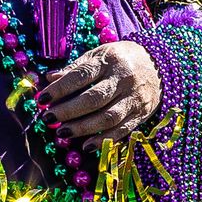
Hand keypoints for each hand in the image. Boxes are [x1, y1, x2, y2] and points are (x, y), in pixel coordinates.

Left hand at [38, 41, 161, 151]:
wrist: (158, 63)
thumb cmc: (120, 58)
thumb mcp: (98, 55)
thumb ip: (75, 68)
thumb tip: (50, 78)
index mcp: (109, 60)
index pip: (81, 75)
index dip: (60, 88)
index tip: (42, 98)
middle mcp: (123, 78)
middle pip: (93, 99)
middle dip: (68, 111)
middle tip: (48, 118)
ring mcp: (134, 97)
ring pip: (107, 117)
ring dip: (82, 128)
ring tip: (62, 132)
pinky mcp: (141, 113)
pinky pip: (122, 130)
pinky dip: (103, 140)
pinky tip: (86, 146)